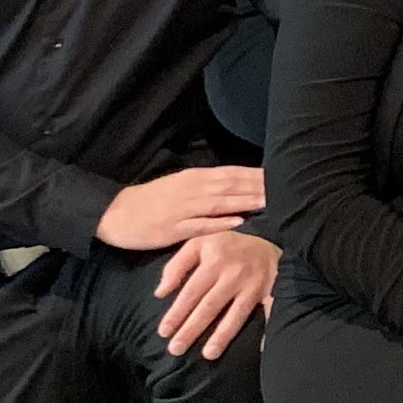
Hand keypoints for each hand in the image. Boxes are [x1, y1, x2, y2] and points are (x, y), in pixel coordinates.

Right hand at [98, 165, 265, 250]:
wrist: (115, 212)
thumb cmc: (152, 200)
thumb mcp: (181, 184)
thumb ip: (208, 184)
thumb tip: (238, 182)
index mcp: (194, 177)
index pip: (232, 173)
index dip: (256, 174)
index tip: (281, 174)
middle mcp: (192, 190)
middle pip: (231, 186)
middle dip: (258, 187)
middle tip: (287, 187)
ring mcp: (183, 209)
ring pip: (220, 203)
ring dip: (246, 202)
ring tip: (270, 202)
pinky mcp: (173, 229)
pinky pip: (200, 226)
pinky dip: (220, 223)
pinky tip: (239, 222)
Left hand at [150, 231, 276, 358]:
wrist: (268, 239)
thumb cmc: (226, 245)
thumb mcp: (198, 243)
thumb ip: (176, 266)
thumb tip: (160, 293)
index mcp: (214, 259)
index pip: (191, 291)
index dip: (177, 313)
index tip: (164, 332)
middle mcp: (234, 273)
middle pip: (210, 306)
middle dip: (192, 329)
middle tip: (176, 349)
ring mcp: (254, 285)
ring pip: (236, 314)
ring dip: (222, 335)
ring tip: (208, 354)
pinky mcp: (271, 292)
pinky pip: (269, 313)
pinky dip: (267, 331)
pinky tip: (261, 348)